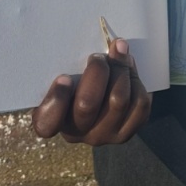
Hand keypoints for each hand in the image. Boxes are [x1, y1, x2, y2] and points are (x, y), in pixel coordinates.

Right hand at [32, 39, 150, 145]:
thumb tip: (97, 50)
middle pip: (87, 103)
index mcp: (53, 121)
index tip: (64, 77)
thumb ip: (67, 69)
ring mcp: (105, 135)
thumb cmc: (76, 84)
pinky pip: (139, 104)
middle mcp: (78, 133)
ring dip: (121, 69)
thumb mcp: (64, 78)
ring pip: (118, 100)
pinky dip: (136, 81)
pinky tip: (129, 69)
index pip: (47, 123)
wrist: (102, 103)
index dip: (56, 100)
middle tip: (98, 56)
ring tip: (119, 52)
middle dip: (97, 71)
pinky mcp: (128, 131)